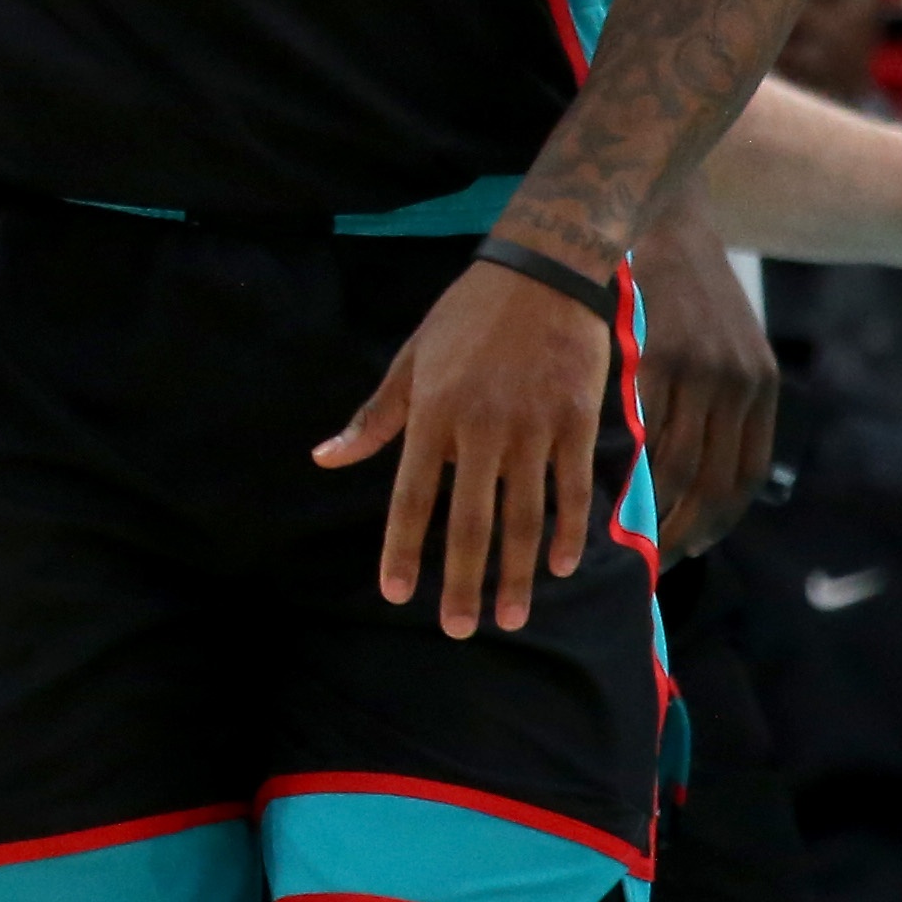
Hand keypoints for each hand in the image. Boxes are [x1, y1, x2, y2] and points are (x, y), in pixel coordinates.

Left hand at [316, 252, 610, 635]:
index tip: (396, 592)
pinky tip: (561, 566)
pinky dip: (568, 530)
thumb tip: (325, 459)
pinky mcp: (577, 420)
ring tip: (510, 617)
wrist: (543, 271)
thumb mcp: (410, 359)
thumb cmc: (467, 316)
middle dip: (464, 582)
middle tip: (460, 630)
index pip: (412, 497)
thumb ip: (374, 418)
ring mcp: (533, 426)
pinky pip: (572, 488)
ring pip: (524, 516)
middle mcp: (481, 427)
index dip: (403, 548)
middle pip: (471, 521)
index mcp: (433, 413)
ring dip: (517, 573)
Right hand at [631, 205, 777, 554]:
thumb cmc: (682, 287)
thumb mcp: (723, 341)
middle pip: (712, 483)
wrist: (660, 214)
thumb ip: (718, 402)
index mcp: (758, 385)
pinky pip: (641, 430)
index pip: (744, 476)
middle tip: (649, 559)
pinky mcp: (658, 355)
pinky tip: (600, 484)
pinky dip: (623, 466)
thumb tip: (688, 471)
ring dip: (649, 510)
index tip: (687, 549)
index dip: (716, 521)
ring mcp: (700, 370)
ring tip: (620, 535)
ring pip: (675, 465)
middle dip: (681, 531)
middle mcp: (738, 383)